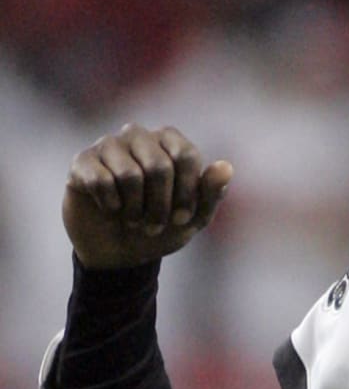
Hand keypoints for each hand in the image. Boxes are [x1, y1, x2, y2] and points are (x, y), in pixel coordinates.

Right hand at [63, 124, 233, 268]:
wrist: (121, 252)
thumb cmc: (162, 228)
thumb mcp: (194, 218)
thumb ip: (212, 193)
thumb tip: (226, 166)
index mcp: (170, 142)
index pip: (186, 156)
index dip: (187, 193)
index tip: (184, 219)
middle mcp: (139, 136)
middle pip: (159, 167)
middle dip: (161, 206)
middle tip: (155, 226)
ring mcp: (109, 145)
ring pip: (129, 174)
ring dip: (136, 209)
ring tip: (135, 221)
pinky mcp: (82, 161)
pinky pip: (100, 180)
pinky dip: (111, 205)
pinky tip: (111, 210)